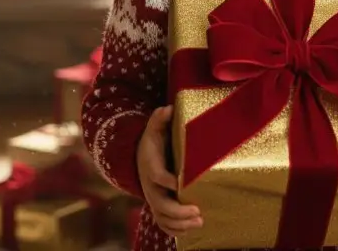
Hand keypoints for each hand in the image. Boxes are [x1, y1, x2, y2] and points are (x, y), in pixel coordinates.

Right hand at [137, 105, 202, 236]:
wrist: (138, 158)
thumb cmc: (152, 143)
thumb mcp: (154, 129)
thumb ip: (160, 120)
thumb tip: (168, 108)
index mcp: (150, 166)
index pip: (157, 176)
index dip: (169, 181)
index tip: (183, 182)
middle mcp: (150, 187)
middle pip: (160, 204)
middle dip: (179, 211)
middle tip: (197, 211)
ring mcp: (153, 199)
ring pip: (163, 218)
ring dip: (180, 224)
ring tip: (199, 221)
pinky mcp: (157, 207)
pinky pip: (164, 224)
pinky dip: (176, 230)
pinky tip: (191, 228)